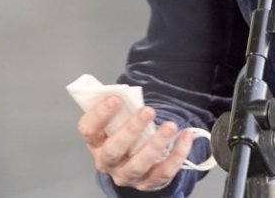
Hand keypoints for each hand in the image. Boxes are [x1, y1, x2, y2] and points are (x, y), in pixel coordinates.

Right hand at [77, 95, 194, 190]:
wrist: (136, 161)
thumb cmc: (126, 132)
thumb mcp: (118, 120)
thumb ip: (120, 107)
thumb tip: (127, 91)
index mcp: (96, 143)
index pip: (89, 130)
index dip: (100, 114)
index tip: (116, 98)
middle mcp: (108, 162)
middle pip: (113, 150)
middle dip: (131, 129)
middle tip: (148, 110)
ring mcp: (127, 175)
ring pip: (138, 165)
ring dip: (156, 144)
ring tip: (170, 126)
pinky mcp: (148, 183)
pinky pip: (163, 172)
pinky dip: (177, 155)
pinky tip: (186, 136)